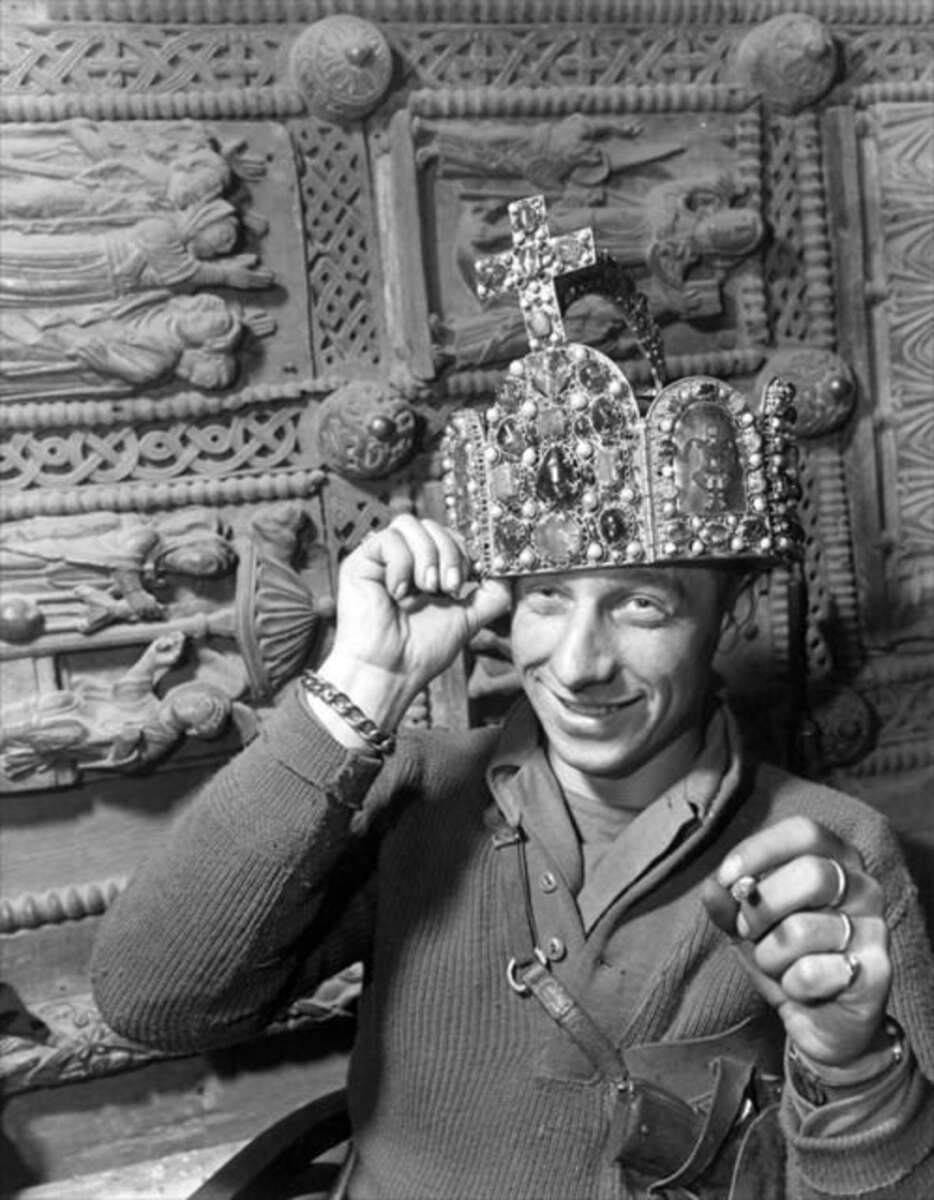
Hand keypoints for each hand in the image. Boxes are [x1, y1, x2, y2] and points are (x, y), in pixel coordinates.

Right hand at [220, 254, 274, 289]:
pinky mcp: (243, 287)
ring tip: (270, 283)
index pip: (260, 275)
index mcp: (248, 275)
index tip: (273, 274)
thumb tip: (256, 258)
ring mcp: (246, 285)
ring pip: (257, 285)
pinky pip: (253, 287)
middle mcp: (248, 281)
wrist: (222, 276)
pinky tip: (261, 286)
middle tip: (274, 279)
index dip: (267, 275)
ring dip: (264, 284)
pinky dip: (258, 286)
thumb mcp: (240, 264)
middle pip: (260, 281)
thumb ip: (248, 261)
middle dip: (268, 280)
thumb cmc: (230, 269)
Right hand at [319, 515, 510, 731]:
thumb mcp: (467, 619)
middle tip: (448, 588)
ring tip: (424, 590)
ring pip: (409, 524)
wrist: (389, 673)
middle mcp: (404, 561)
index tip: (467, 580)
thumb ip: (490, 596)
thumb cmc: (420, 652)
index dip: (463, 550)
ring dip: (426, 556)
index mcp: (427, 570)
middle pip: (432, 525)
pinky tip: (398, 593)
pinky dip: (400, 564)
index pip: (449, 535)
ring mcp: (381, 560)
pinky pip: (387, 538)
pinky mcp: (359, 562)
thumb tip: (508, 574)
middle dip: (448, 553)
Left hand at [702, 816, 891, 1066]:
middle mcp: (864, 887)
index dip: (760, 850)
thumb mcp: (747, 926)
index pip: (805, 832)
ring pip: (802, 929)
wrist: (822, 1022)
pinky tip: (803, 989)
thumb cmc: (785, 958)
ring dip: (770, 954)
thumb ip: (728, 904)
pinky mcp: (877, 972)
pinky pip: (812, 971)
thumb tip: (712, 889)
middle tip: (746, 931)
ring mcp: (876, 929)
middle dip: (761, 907)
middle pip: (810, 874)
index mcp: (836, 861)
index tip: (726, 877)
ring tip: (779, 966)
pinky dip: (791, 984)